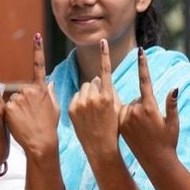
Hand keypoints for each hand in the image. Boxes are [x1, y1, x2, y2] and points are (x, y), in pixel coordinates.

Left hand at [5, 33, 59, 158]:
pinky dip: (10, 114)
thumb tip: (50, 81)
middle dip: (23, 101)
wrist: (41, 142)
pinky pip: (6, 107)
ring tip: (25, 120)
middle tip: (30, 116)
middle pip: (21, 91)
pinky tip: (18, 122)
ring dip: (16, 108)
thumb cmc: (49, 127)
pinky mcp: (10, 105)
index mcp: (42, 89)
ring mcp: (19, 97)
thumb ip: (50, 93)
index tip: (37, 36)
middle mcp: (30, 90)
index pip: (40, 66)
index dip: (38, 50)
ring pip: (13, 99)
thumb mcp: (55, 108)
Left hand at [68, 39, 121, 157]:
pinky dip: (79, 102)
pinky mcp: (71, 109)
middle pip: (92, 81)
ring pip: (84, 88)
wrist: (101, 147)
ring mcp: (81, 103)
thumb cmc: (114, 128)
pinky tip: (84, 114)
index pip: (105, 71)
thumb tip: (100, 78)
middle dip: (96, 88)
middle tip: (100, 104)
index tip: (103, 42)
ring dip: (87, 94)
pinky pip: (75, 96)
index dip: (105, 55)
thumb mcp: (118, 108)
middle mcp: (93, 98)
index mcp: (108, 96)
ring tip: (92, 110)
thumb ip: (110, 90)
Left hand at [119, 47, 179, 162]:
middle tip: (151, 124)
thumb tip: (175, 88)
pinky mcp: (118, 124)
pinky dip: (127, 117)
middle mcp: (135, 111)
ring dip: (135, 112)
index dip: (143, 65)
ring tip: (142, 130)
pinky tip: (134, 131)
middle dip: (145, 105)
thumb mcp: (174, 122)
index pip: (145, 81)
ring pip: (129, 105)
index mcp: (150, 107)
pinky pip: (122, 112)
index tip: (140, 51)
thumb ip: (172, 104)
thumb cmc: (168, 141)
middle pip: (138, 97)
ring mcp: (124, 117)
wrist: (155, 160)